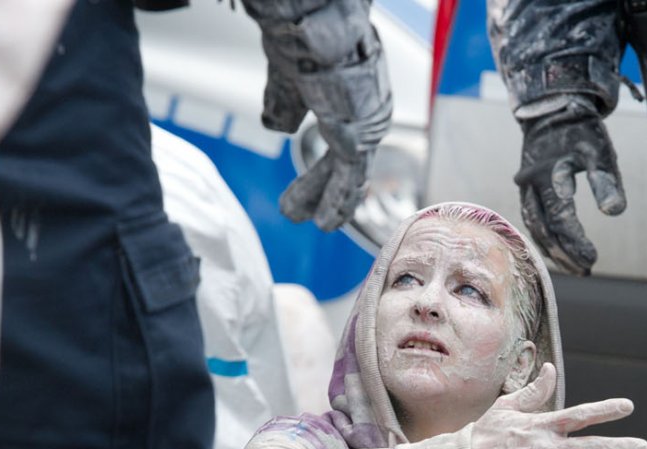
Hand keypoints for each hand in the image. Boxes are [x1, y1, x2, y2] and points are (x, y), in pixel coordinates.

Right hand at [253, 0, 392, 231]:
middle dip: (326, 190)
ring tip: (312, 224)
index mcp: (354, 96)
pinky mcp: (358, 138)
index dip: (326, 169)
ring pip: (347, 175)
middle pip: (346, 163)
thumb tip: (279, 129)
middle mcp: (367, 113)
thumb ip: (286, 103)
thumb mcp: (290, 77)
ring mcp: (366, 127)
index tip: (311, 190)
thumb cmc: (305, 37)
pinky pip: (349, 180)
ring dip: (328, 202)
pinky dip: (337, 203)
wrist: (313, 25)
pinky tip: (324, 224)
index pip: (341, 140)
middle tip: (307, 214)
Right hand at [465, 363, 646, 448]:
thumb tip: (550, 368)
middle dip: (620, 448)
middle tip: (644, 448)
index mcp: (539, 425)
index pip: (579, 415)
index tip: (628, 407)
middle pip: (590, 447)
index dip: (605, 410)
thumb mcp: (506, 408)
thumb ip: (533, 392)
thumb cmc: (483, 436)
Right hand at [514, 102, 625, 275]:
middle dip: (564, 254)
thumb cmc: (580, 129)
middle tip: (585, 270)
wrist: (554, 106)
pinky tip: (558, 248)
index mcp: (549, 176)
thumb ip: (606, 181)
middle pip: (544, 231)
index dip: (576, 243)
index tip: (592, 259)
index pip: (562, 221)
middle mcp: (531, 185)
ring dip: (552, 250)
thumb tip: (615, 212)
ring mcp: (525, 188)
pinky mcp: (525, 189)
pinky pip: (531, 219)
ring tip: (573, 266)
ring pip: (534, 228)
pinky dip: (544, 237)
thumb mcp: (599, 151)